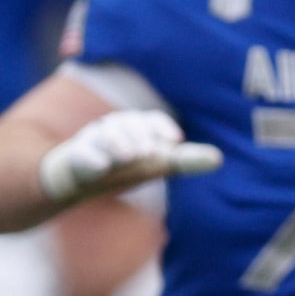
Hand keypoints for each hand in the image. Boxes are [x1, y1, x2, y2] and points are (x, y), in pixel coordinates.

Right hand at [37, 110, 220, 206]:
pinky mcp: (76, 156)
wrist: (81, 175)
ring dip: (118, 143)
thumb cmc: (125, 165)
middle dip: (140, 136)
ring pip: (105, 134)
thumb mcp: (157, 163)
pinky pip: (82, 153)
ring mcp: (94, 140)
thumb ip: (184, 160)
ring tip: (129, 157)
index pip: (151, 120)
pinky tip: (102, 166)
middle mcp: (116, 128)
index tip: (174, 141)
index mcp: (137, 126)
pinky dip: (92, 158)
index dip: (161, 128)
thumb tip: (218, 159)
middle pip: (129, 123)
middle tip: (150, 154)